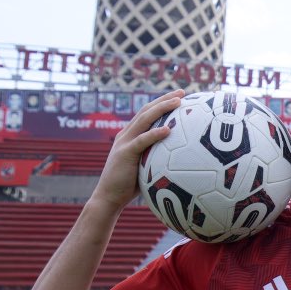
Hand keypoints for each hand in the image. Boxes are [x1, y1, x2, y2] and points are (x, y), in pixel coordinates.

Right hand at [94, 90, 184, 206]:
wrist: (108, 198)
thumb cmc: (129, 186)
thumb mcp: (144, 166)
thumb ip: (156, 157)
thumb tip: (180, 159)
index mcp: (130, 136)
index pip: (147, 114)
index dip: (161, 103)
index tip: (179, 96)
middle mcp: (126, 134)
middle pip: (146, 110)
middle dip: (164, 99)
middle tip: (182, 92)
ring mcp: (124, 142)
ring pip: (144, 120)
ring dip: (162, 109)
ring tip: (178, 102)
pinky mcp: (125, 153)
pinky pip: (142, 141)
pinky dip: (155, 134)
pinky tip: (169, 130)